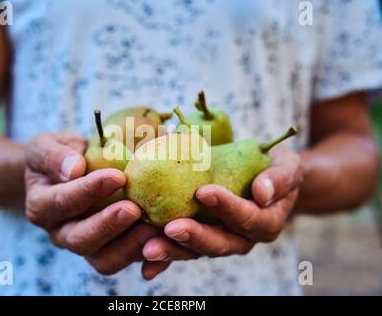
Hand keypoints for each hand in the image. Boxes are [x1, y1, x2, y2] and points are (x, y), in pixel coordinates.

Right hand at [24, 133, 161, 274]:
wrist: (69, 173)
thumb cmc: (60, 155)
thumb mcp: (45, 146)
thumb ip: (52, 156)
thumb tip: (74, 168)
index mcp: (41, 206)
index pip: (61, 202)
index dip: (88, 192)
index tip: (116, 176)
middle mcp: (61, 233)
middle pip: (80, 240)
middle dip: (108, 226)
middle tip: (134, 208)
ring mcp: (86, 246)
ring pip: (103, 260)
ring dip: (128, 246)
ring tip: (152, 227)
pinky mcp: (109, 251)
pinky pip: (126, 260)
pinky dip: (145, 254)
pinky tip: (163, 238)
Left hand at [140, 146, 303, 278]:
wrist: (265, 179)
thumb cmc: (275, 169)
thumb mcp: (287, 167)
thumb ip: (281, 178)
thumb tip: (263, 193)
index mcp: (266, 223)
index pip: (248, 218)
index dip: (228, 208)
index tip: (204, 191)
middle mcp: (243, 239)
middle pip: (220, 243)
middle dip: (195, 237)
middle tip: (171, 228)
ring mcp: (220, 241)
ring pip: (197, 251)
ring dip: (173, 251)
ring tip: (149, 248)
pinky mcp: (201, 240)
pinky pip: (183, 251)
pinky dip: (164, 260)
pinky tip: (144, 264)